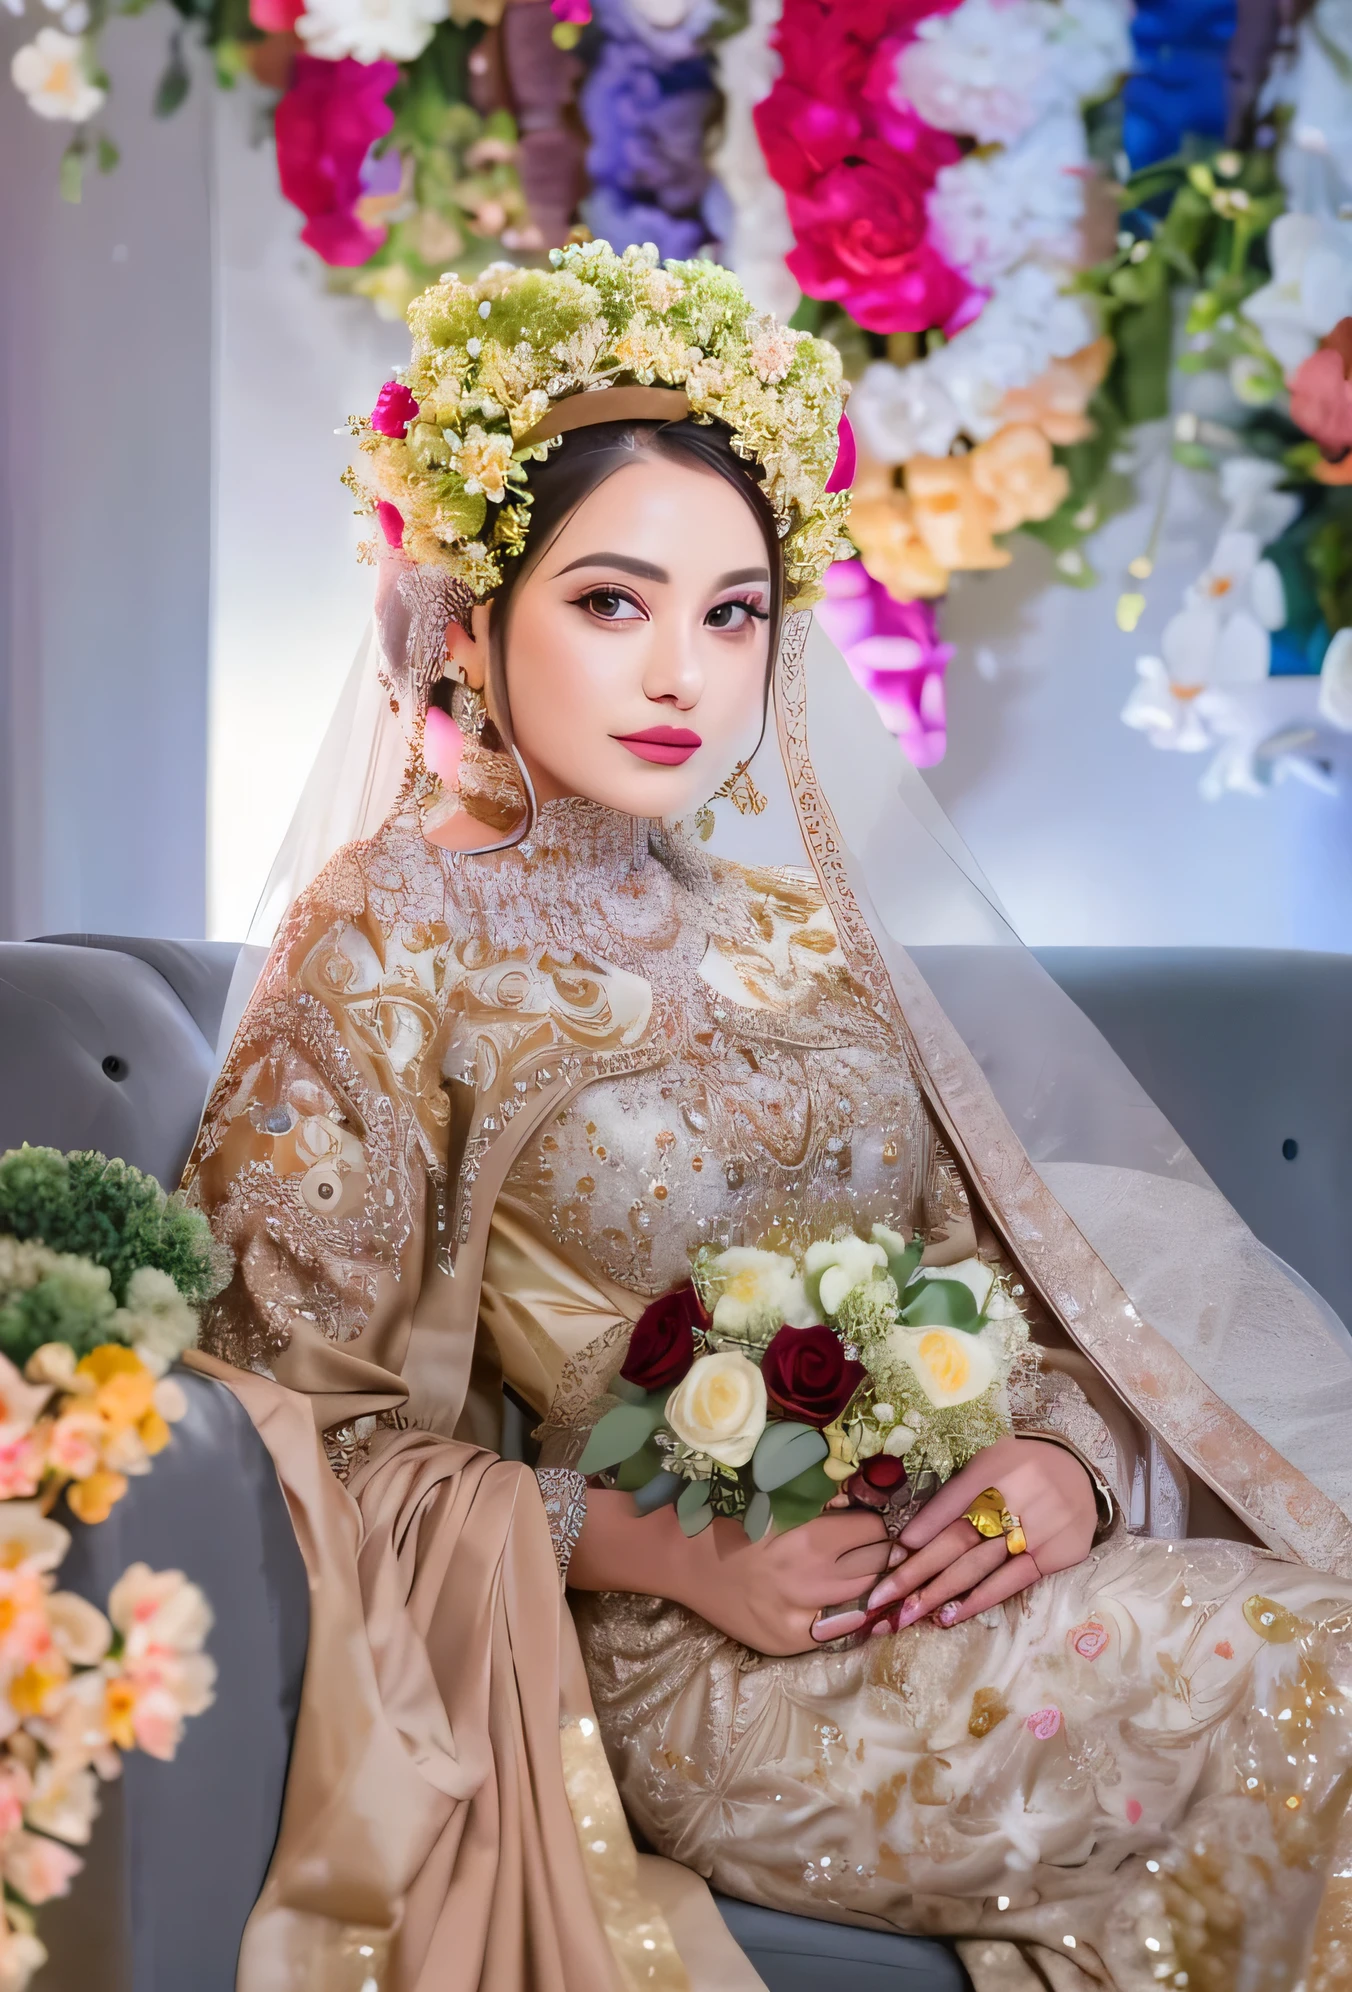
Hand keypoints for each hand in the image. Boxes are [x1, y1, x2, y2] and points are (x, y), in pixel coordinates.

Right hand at [677, 1508, 897, 1656]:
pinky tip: (847, 1597)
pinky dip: (850, 1611)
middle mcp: (809, 1580)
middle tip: (881, 1544)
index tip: (877, 1520)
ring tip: (867, 1567)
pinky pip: (839, 1628)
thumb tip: (870, 1501)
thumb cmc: (730, 1520)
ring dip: (871, 1580)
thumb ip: (823, 1506)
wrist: (683, 1560)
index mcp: (807, 1538)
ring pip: (864, 1597)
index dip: (878, 1522)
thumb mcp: (780, 1503)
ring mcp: (799, 1617)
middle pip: (876, 1564)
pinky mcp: (789, 1641)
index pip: (872, 1530)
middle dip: (882, 1551)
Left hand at [851, 1436, 1097, 1636]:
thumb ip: (955, 1495)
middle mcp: (1018, 1495)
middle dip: (919, 1571)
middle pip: (960, 1539)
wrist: (1080, 1470)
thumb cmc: (1020, 1468)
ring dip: (943, 1592)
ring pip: (981, 1565)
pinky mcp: (1060, 1554)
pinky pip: (1014, 1581)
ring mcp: (1041, 1527)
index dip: (920, 1531)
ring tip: (911, 1613)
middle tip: (885, 1598)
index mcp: (994, 1467)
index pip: (950, 1502)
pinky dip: (981, 1598)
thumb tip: (913, 1537)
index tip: (891, 1557)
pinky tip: (954, 1614)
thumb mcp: (986, 1464)